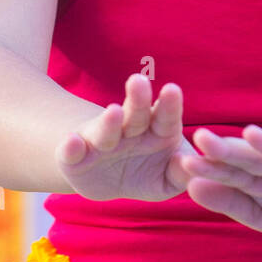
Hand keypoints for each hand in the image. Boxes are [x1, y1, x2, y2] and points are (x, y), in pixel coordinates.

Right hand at [55, 74, 197, 201]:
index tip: (172, 90)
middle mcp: (128, 130)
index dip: (169, 105)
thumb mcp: (168, 179)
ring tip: (113, 111)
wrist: (110, 181)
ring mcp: (100, 143)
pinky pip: (71, 152)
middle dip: (137, 99)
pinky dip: (71, 147)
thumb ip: (181, 173)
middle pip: (135, 114)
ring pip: (105, 130)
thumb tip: (190, 165)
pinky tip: (72, 141)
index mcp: (157, 131)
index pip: (166, 116)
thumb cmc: (148, 173)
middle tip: (139, 81)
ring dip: (108, 121)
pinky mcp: (74, 159)